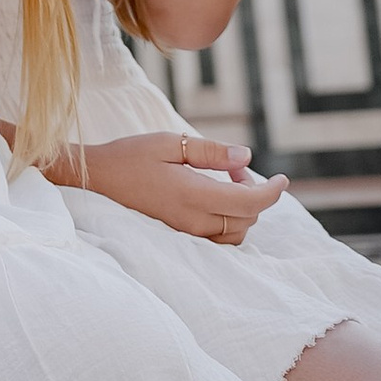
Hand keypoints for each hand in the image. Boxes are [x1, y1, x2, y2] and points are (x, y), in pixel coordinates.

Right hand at [59, 127, 287, 244]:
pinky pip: (218, 238)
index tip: (284, 178)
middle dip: (254, 193)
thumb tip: (246, 156)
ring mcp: (186, 233)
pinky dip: (228, 220)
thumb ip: (210, 151)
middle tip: (232, 166)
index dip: (272, 192)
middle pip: (246, 219)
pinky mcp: (180, 237)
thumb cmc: (130, 155)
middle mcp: (193, 221)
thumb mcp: (169, 142)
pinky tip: (215, 197)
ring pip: (235, 233)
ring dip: (242, 209)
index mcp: (193, 195)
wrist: (97, 181)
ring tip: (226, 181)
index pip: (249, 203)